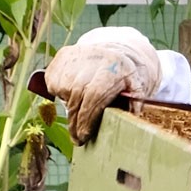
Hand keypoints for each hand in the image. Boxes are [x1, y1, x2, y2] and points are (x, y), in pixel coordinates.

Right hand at [42, 29, 161, 143]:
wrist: (110, 52)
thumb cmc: (122, 75)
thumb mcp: (136, 85)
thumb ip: (136, 101)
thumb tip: (132, 116)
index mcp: (111, 68)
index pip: (94, 96)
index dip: (87, 118)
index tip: (84, 135)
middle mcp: (91, 59)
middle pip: (77, 97)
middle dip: (76, 121)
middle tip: (77, 138)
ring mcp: (74, 56)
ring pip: (64, 92)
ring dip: (70, 107)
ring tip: (80, 110)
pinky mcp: (62, 56)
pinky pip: (55, 84)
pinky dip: (61, 93)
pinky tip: (74, 91)